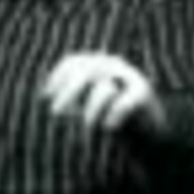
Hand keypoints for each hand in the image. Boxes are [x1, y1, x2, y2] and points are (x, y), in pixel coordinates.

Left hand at [41, 52, 163, 131]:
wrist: (149, 130)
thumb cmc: (110, 117)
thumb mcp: (87, 105)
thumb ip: (71, 99)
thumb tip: (44, 100)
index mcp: (96, 64)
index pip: (72, 62)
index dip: (57, 77)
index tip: (46, 95)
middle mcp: (112, 65)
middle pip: (85, 72)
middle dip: (68, 92)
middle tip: (56, 113)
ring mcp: (129, 76)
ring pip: (103, 87)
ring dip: (91, 109)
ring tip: (86, 126)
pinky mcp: (143, 92)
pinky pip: (125, 101)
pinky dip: (114, 114)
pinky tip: (108, 127)